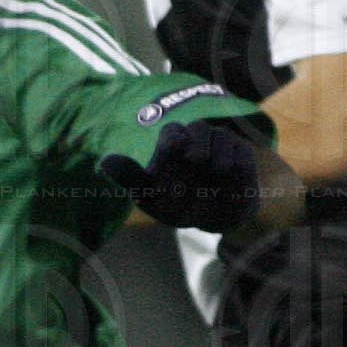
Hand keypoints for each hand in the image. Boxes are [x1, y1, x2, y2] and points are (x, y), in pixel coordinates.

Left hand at [98, 119, 263, 235]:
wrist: (214, 219)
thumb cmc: (178, 204)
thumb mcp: (150, 196)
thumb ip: (130, 178)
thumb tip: (104, 162)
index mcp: (173, 145)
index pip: (172, 131)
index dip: (173, 139)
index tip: (175, 150)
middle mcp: (197, 141)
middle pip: (199, 128)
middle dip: (197, 142)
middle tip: (195, 161)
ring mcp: (221, 145)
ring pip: (221, 136)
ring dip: (216, 155)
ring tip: (213, 173)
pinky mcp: (242, 155)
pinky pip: (241, 151)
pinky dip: (234, 164)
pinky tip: (228, 178)